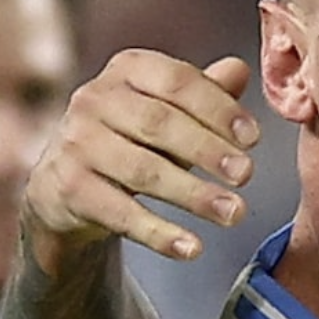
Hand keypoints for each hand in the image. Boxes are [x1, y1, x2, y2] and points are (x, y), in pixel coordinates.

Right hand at [22, 50, 258, 267]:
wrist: (65, 183)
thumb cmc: (132, 138)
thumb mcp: (168, 110)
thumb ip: (204, 93)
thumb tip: (239, 70)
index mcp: (127, 70)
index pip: (178, 81)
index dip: (218, 108)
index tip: (253, 138)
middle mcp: (95, 99)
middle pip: (160, 123)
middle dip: (208, 150)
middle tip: (246, 175)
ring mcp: (77, 144)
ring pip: (143, 170)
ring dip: (193, 194)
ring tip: (233, 213)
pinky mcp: (69, 189)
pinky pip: (121, 215)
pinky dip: (159, 234)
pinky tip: (192, 248)